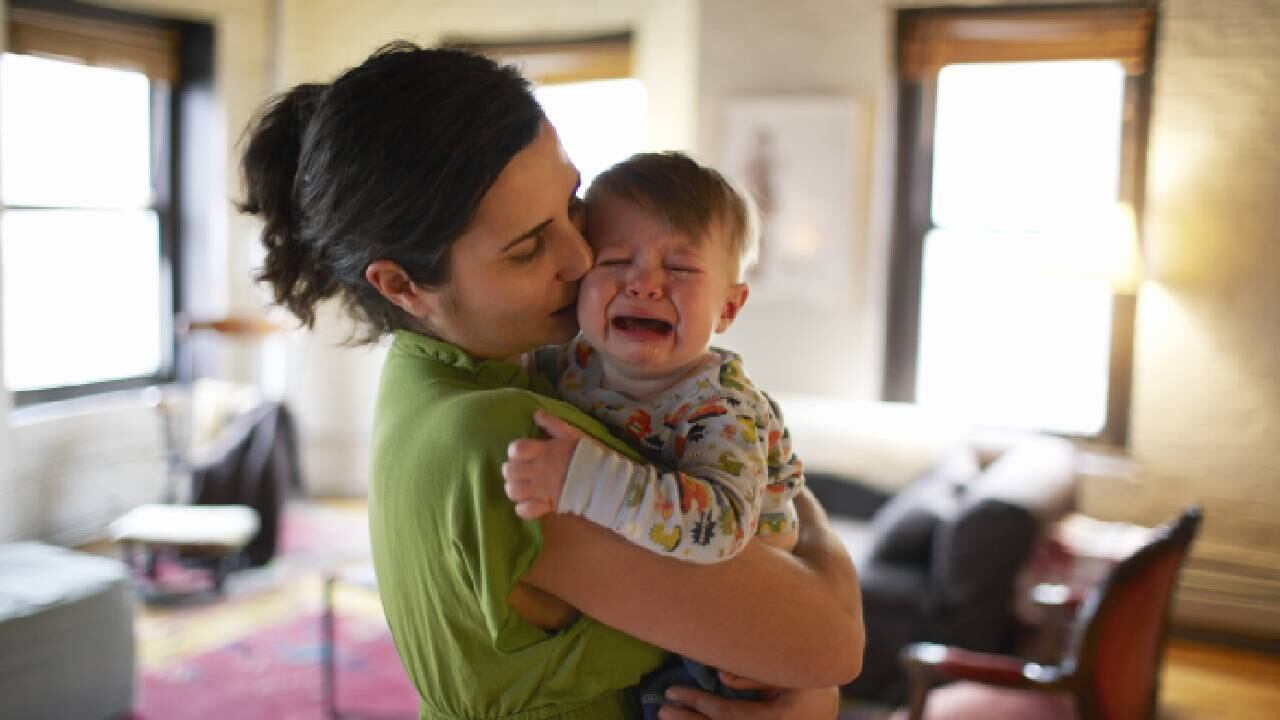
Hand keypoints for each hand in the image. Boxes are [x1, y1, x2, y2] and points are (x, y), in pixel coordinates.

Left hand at [502, 410, 582, 519]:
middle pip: (510, 471)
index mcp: (545, 451)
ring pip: (512, 491)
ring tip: (522, 487)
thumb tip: (537, 413)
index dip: (514, 451)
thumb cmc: (590, 455)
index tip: (521, 454)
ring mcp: (542, 489)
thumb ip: (553, 424)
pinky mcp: (548, 505)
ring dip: (514, 489)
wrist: (606, 479)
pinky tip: (529, 503)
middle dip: (511, 470)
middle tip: (520, 471)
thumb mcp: (572, 434)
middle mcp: (539, 470)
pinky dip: (523, 508)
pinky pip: (524, 511)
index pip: (516, 449)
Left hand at [657, 684, 839, 719]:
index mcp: (780, 718)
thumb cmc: (809, 679)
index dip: (699, 703)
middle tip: (662, 710)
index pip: (730, 714)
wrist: (827, 701)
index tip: (674, 691)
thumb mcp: (788, 672)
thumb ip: (756, 675)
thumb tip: (720, 677)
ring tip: (667, 717)